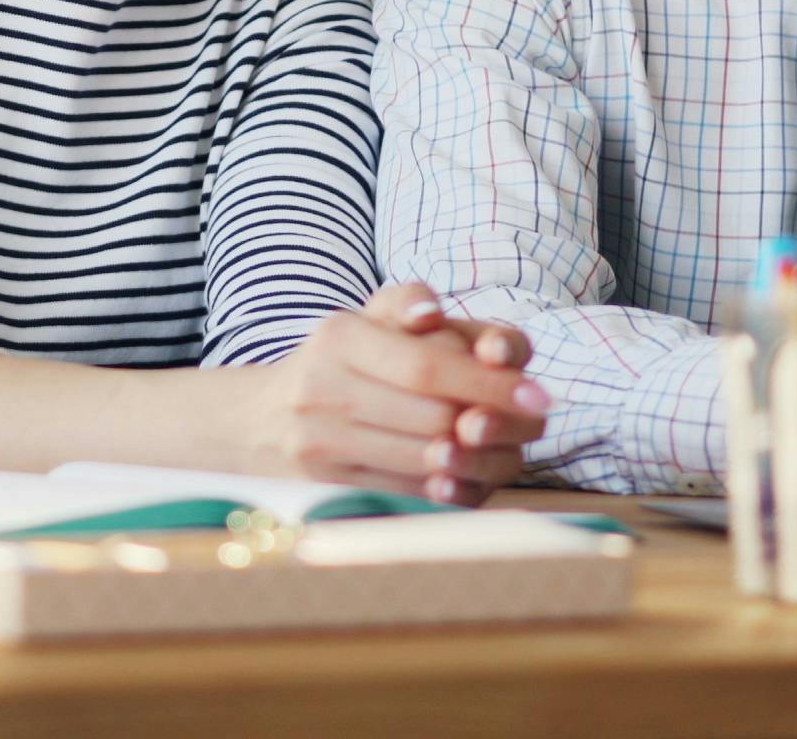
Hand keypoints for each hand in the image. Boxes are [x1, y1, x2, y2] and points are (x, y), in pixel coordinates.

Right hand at [252, 280, 549, 504]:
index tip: (539, 396)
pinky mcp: (321, 487)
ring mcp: (317, 444)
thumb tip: (431, 311)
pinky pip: (400, 495)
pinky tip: (463, 480)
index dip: (489, 384)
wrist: (256, 422)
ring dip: (475, 462)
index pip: (427, 366)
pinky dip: (441, 491)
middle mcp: (322, 388)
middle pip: (431, 418)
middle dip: (493, 425)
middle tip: (532, 427)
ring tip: (505, 452)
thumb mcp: (366, 320)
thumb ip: (407, 302)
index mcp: (340, 336)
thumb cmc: (338, 363)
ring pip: (420, 462)